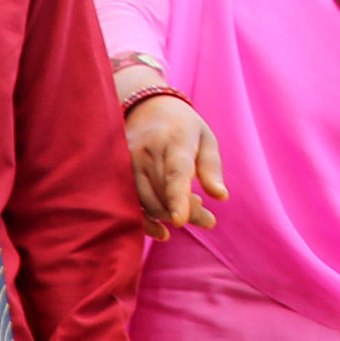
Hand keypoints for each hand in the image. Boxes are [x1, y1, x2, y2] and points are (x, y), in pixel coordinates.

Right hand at [125, 91, 225, 238]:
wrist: (146, 108)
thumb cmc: (184, 128)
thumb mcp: (205, 139)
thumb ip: (212, 169)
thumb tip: (221, 197)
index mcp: (174, 139)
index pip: (175, 173)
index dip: (177, 198)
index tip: (180, 220)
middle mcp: (146, 151)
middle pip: (164, 195)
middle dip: (189, 214)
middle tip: (208, 218)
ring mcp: (128, 164)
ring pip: (148, 204)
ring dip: (170, 215)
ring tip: (190, 208)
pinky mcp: (118, 175)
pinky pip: (131, 207)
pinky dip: (147, 224)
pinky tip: (163, 232)